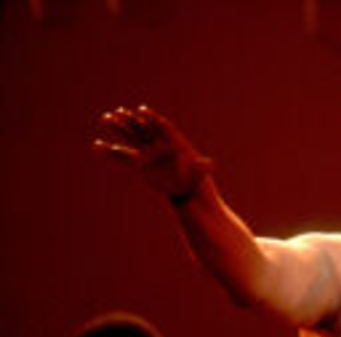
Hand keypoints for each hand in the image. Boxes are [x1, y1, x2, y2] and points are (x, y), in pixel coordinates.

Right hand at [93, 105, 212, 199]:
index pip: (160, 126)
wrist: (184, 190)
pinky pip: (122, 156)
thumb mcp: (198, 174)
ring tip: (105, 118)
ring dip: (118, 128)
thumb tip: (210, 164)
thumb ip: (202, 168)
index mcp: (171, 142)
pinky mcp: (138, 164)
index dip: (151, 118)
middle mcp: (157, 145)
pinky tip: (96, 146)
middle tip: (118, 111)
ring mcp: (146, 153)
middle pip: (143, 128)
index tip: (141, 110)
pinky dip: (110, 152)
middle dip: (131, 120)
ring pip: (130, 137)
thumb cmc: (193, 180)